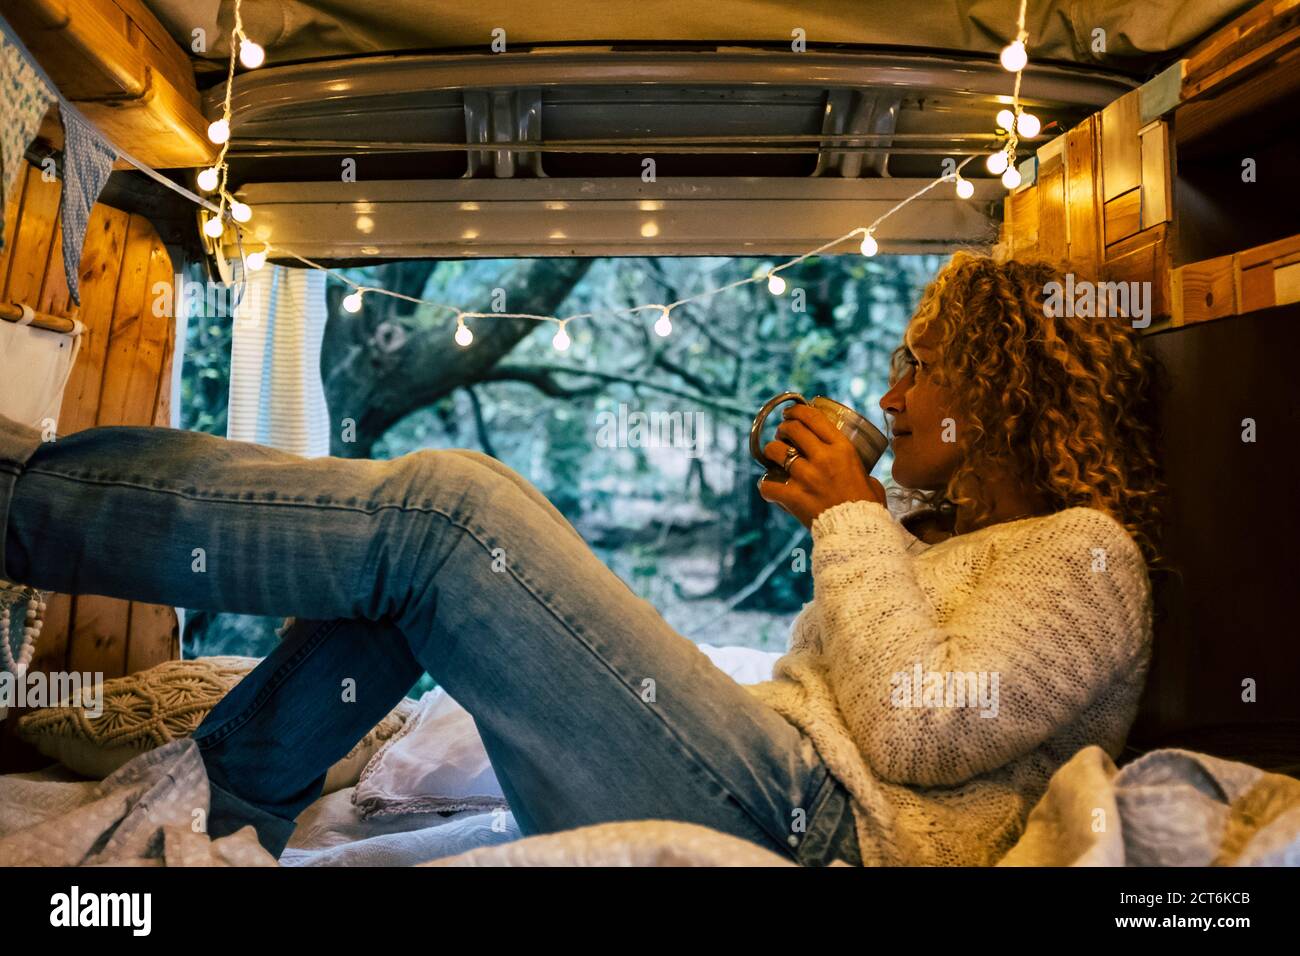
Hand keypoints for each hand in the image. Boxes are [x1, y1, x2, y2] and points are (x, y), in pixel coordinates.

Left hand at [757, 403, 886, 527]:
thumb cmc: (868, 508)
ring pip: (776, 451)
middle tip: (783, 433)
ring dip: (772, 451)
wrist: (859, 533)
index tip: (791, 413)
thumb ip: (858, 470)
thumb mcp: (870, 479)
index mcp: (842, 449)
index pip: (814, 418)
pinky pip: (768, 486)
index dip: (797, 411)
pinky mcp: (794, 497)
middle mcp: (823, 458)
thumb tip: (855, 472)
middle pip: (793, 430)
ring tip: (774, 455)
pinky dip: (766, 486)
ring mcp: (806, 477)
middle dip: (783, 428)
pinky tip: (769, 487)